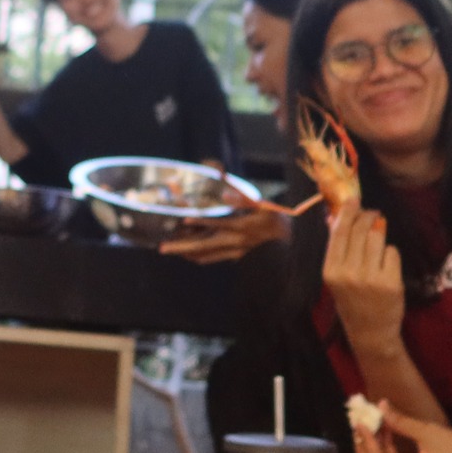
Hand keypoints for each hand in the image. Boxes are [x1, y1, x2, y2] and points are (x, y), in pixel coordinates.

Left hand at [159, 208, 287, 263]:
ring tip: (169, 250)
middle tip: (161, 248)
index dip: (200, 220)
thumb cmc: (276, 220)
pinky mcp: (234, 256)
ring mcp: (233, 251)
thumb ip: (244, 199)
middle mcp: (234, 242)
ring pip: (204, 255)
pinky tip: (188, 255)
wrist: (290, 244)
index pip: (216, 223)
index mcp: (240, 227)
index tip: (183, 217)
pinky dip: (198, 256)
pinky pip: (211, 258)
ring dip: (186, 253)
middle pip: (203, 246)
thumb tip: (226, 193)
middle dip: (181, 246)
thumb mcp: (264, 206)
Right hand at [321, 198, 404, 351]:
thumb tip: (336, 217)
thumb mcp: (336, 276)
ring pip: (377, 238)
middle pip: (359, 230)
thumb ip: (336, 249)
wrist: (370, 332)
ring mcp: (370, 278)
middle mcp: (348, 273)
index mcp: (330, 270)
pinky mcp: (391, 282)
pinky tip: (386, 265)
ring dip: (379, 235)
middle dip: (367, 216)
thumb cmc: (351, 301)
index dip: (347, 212)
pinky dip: (390, 254)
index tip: (353, 199)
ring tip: (378, 241)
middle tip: (373, 214)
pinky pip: (392, 252)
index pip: (339, 233)